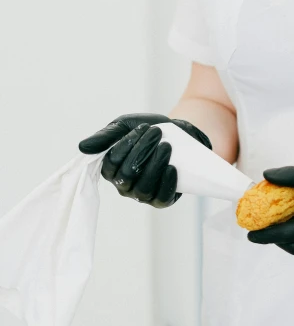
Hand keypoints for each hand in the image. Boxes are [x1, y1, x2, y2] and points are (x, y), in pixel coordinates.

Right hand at [79, 113, 211, 207]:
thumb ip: (105, 136)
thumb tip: (82, 147)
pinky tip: (172, 168)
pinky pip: (161, 198)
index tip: (143, 127)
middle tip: (157, 133)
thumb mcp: (125, 126)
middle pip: (127, 175)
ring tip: (167, 146)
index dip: (127, 145)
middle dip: (142, 151)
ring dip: (155, 165)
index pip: (112, 163)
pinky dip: (166, 184)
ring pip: (143, 188)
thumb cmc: (148, 130)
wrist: (179, 133)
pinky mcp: (161, 199)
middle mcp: (124, 185)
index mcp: (111, 169)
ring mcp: (142, 194)